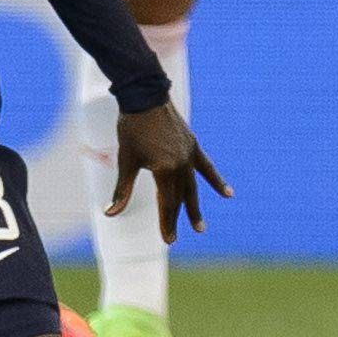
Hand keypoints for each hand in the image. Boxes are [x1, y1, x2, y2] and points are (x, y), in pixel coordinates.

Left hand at [109, 102, 232, 244]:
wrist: (145, 96)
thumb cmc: (132, 128)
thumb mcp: (126, 160)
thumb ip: (122, 190)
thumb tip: (110, 213)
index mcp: (165, 170)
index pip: (167, 203)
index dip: (167, 223)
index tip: (168, 240)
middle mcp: (181, 165)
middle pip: (180, 198)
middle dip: (176, 219)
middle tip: (174, 238)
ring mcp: (190, 155)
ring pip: (193, 187)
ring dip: (195, 207)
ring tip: (200, 227)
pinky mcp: (193, 146)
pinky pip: (206, 167)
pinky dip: (215, 181)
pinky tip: (227, 193)